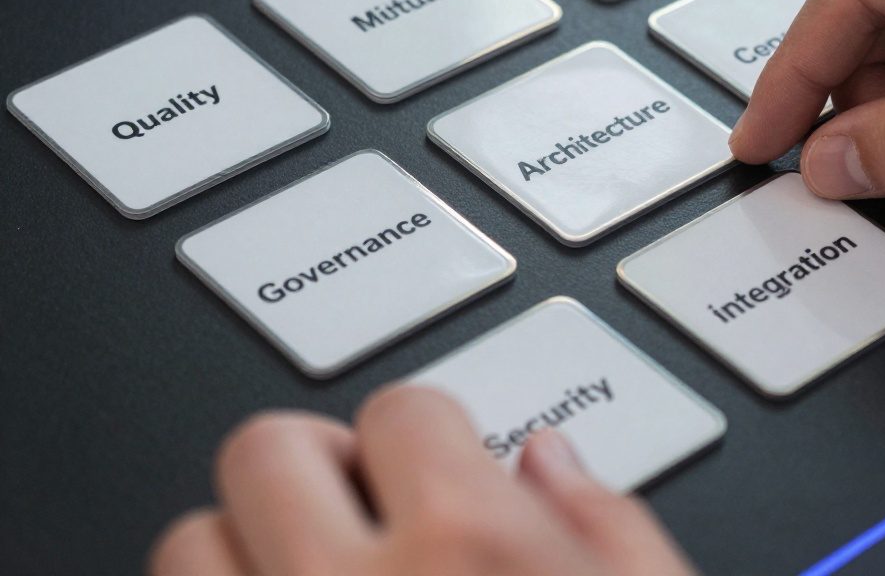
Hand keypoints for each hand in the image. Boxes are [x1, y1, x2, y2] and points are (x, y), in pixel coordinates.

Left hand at [150, 386, 695, 575]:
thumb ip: (611, 526)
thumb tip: (550, 458)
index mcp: (479, 554)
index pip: (408, 410)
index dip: (429, 438)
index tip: (437, 469)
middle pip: (270, 448)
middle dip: (320, 468)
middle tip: (361, 513)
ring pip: (192, 542)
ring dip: (243, 547)